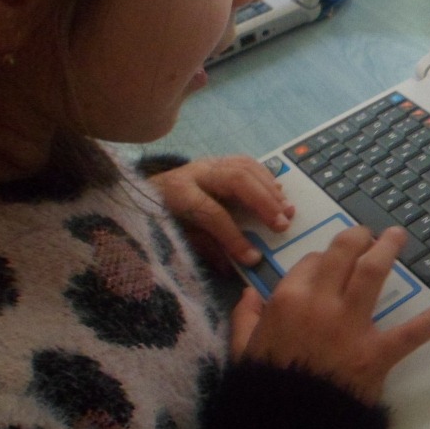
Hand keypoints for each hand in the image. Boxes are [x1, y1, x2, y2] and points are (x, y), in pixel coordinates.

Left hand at [149, 155, 292, 271]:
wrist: (143, 193)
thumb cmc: (158, 220)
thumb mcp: (175, 238)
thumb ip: (204, 249)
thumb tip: (233, 268)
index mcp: (178, 193)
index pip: (212, 213)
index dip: (234, 237)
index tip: (254, 258)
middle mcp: (194, 172)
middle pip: (236, 180)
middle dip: (263, 202)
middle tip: (282, 224)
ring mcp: (206, 163)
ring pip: (244, 167)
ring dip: (270, 188)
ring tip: (286, 209)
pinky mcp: (216, 160)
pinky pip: (246, 161)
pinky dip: (265, 176)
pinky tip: (277, 191)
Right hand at [229, 225, 429, 405]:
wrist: (286, 428)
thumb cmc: (265, 388)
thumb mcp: (243, 351)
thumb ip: (245, 319)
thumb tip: (250, 295)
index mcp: (286, 300)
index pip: (310, 262)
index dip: (322, 260)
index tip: (329, 264)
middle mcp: (319, 303)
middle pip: (343, 253)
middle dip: (357, 237)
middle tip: (369, 233)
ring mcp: (350, 326)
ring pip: (372, 272)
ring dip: (388, 248)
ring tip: (398, 236)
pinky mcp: (376, 353)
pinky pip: (413, 330)